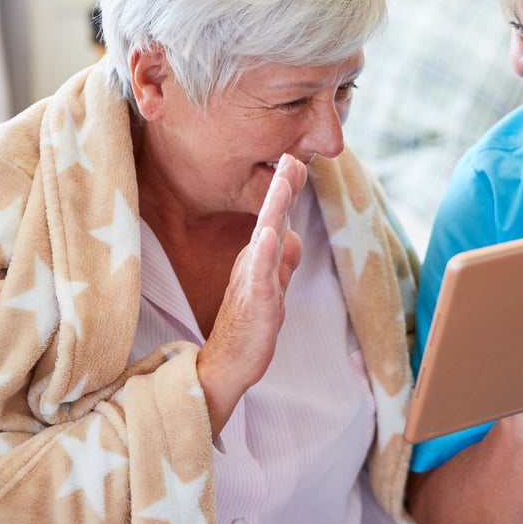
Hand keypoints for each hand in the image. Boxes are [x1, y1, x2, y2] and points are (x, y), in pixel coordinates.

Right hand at [197, 154, 306, 437]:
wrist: (227, 366)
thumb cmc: (249, 330)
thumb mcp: (272, 291)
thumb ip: (281, 264)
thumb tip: (292, 236)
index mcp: (258, 260)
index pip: (276, 220)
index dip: (287, 193)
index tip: (296, 162)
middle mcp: (252, 263)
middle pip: (270, 219)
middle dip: (282, 187)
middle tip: (291, 156)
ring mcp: (252, 280)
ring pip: (265, 238)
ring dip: (274, 208)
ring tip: (283, 181)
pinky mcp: (254, 301)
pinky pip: (259, 274)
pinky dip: (264, 252)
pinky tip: (270, 233)